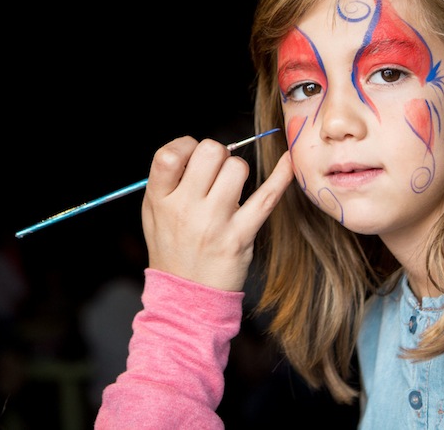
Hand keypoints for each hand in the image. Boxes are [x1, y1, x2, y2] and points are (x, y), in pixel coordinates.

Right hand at [141, 135, 293, 291]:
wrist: (186, 297)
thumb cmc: (172, 248)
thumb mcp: (154, 214)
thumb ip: (168, 180)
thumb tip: (196, 147)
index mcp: (159, 200)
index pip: (170, 154)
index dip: (187, 145)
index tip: (194, 155)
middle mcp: (185, 209)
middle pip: (210, 152)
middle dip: (218, 153)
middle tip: (216, 172)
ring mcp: (214, 222)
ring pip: (238, 168)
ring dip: (238, 170)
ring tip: (231, 189)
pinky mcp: (241, 235)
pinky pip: (267, 196)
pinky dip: (281, 175)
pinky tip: (289, 161)